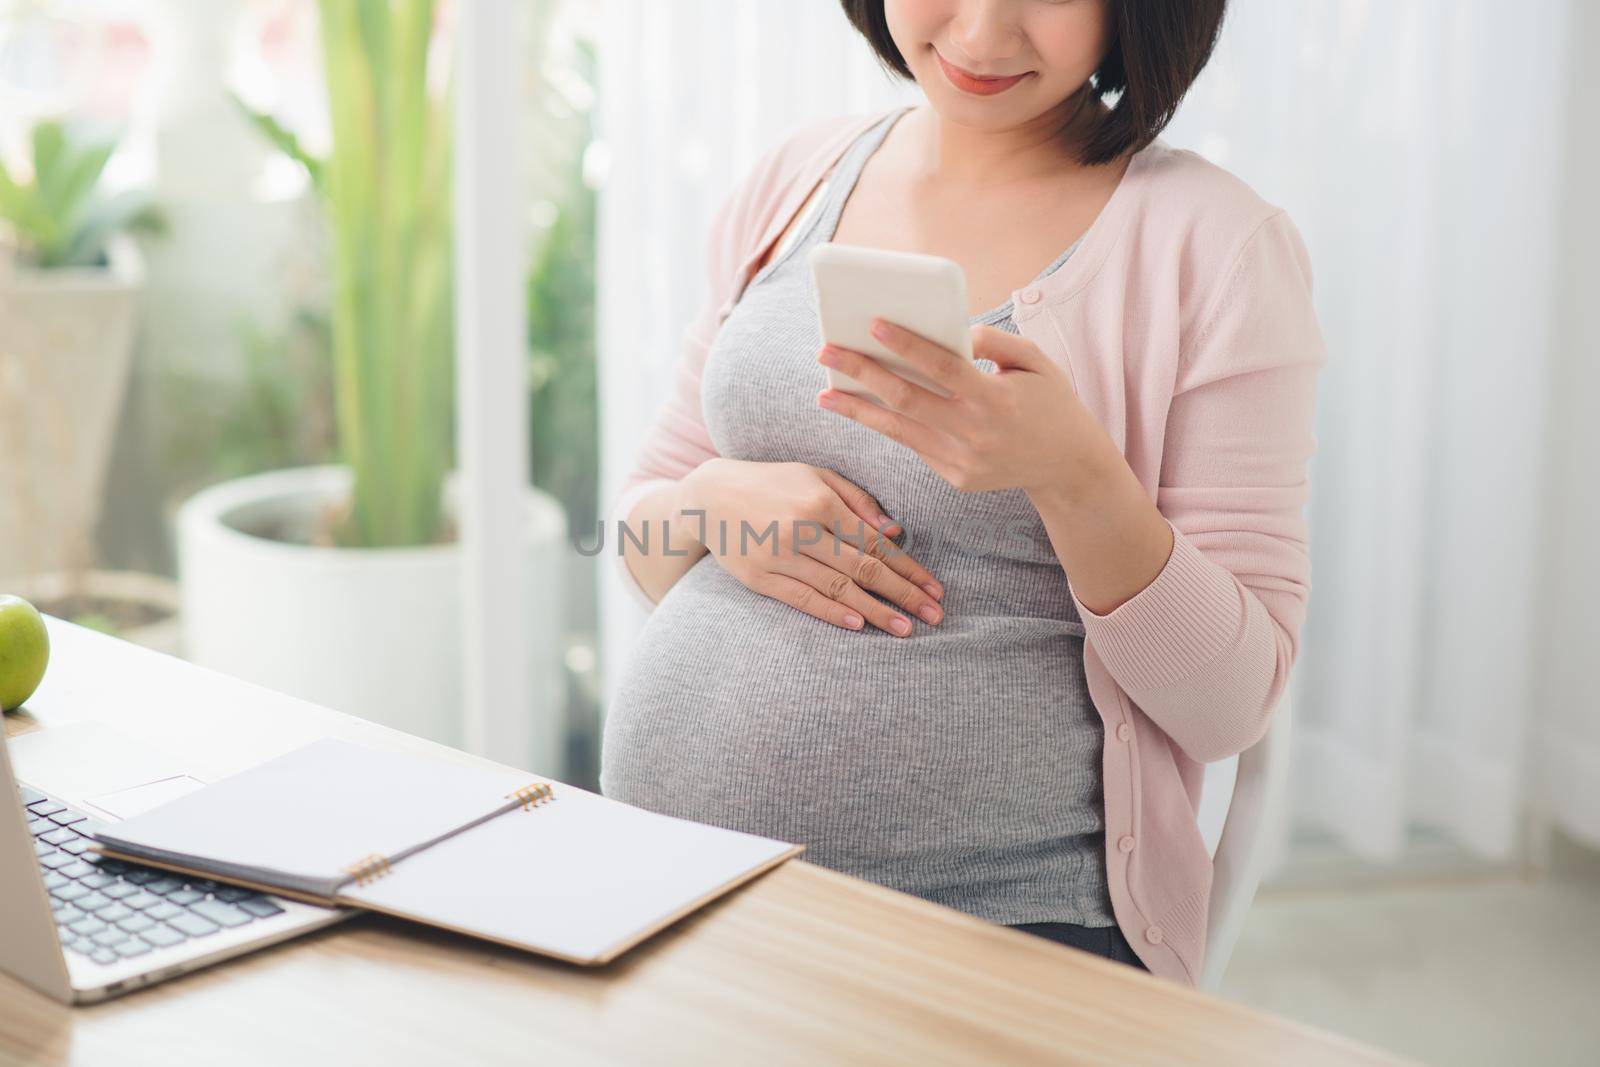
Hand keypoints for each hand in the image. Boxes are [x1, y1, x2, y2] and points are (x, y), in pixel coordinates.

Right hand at [677, 458, 945, 636]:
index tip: (934, 587)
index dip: (908, 567)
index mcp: (820, 501)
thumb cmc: (771, 482)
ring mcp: (778, 555)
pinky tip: (859, 625)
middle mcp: (801, 528)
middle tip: (934, 615)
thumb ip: (857, 500)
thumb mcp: (815, 476)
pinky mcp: (758, 576)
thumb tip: (896, 532)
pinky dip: (832, 612)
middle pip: (863, 568)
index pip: (875, 542)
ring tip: (905, 629)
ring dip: (876, 611)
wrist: (707, 495)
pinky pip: (802, 599)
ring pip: (837, 588)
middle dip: (903, 594)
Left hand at [815, 319, 1099, 496]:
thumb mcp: (1035, 361)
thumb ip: (994, 340)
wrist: (1067, 466)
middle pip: (906, 399)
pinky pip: (914, 445)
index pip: (942, 367)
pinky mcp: (955, 477)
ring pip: (899, 429)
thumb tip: (954, 332)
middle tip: (826, 351)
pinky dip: (886, 425)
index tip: (874, 324)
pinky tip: (861, 409)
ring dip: (857, 409)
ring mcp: (962, 461)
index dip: (907, 345)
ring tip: (825, 392)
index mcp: (996, 399)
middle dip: (861, 373)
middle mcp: (975, 433)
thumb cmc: (1049, 401)